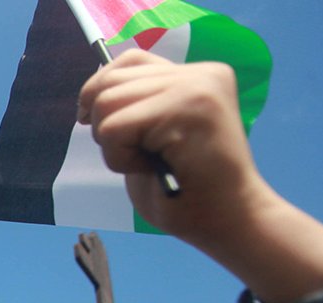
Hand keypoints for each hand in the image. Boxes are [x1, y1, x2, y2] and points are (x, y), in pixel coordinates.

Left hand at [80, 51, 322, 302]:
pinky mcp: (188, 108)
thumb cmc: (186, 191)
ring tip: (148, 162)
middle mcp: (201, 72)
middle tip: (136, 154)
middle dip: (103, 125)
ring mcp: (197, 86)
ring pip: (107, 103)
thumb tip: (93, 91)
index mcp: (196, 75)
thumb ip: (135, 105)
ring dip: (113, 145)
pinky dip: (119, 158)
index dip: (99, 91)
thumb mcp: (152, 136)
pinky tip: (152, 168)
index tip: (94, 122)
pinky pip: (115, 128)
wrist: (229, 220)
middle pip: (110, 81)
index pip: (129, 61)